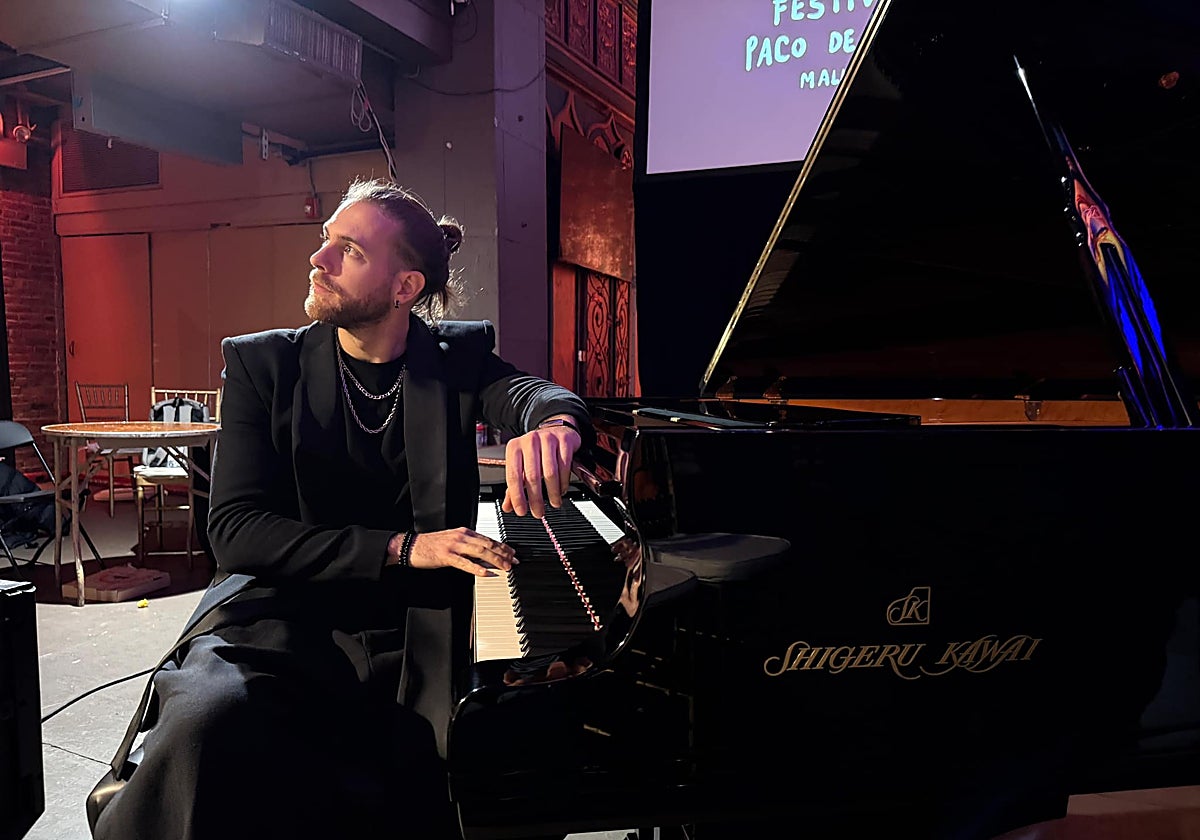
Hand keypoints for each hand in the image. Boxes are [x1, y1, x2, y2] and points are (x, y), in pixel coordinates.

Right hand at [390, 528, 517, 576]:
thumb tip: (483, 554)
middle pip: (487, 544)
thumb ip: (468, 546)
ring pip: (479, 551)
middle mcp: (461, 536)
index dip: (502, 546)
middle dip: (503, 553)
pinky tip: (485, 572)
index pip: (488, 538)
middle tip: (513, 561)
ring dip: (494, 559)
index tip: (512, 553)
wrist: (412, 546)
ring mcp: (454, 546)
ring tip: (504, 566)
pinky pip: (464, 562)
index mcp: (464, 532)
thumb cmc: (431, 545)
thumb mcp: (453, 541)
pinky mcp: (446, 555)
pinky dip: (476, 567)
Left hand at [502, 418, 581, 518]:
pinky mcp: (564, 441)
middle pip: (532, 476)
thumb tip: (508, 506)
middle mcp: (530, 441)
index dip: (517, 496)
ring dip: (553, 493)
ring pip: (550, 473)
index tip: (521, 511)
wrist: (556, 429)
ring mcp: (548, 439)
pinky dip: (563, 482)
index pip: (513, 475)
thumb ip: (515, 486)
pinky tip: (562, 490)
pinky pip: (564, 466)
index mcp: (515, 447)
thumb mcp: (522, 464)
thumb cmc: (537, 450)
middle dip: (536, 499)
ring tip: (554, 503)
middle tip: (538, 512)